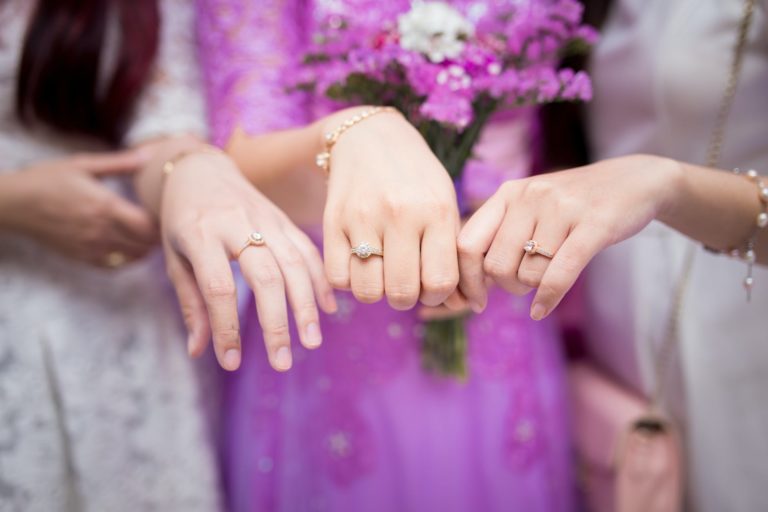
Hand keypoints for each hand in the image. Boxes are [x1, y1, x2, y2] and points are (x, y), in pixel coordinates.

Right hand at [0, 150, 157, 265]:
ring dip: (146, 247)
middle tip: (161, 223)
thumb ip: (119, 162)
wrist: (14, 203)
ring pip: (134, 257)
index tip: (165, 210)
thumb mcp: (83, 164)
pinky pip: (115, 265)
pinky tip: (129, 245)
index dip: (162, 220)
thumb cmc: (47, 179)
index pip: (148, 225)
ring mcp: (92, 247)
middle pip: (146, 243)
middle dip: (158, 235)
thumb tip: (148, 154)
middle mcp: (101, 231)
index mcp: (105, 206)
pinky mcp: (82, 257)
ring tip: (147, 233)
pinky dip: (128, 258)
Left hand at [160, 151, 336, 371]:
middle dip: (277, 323)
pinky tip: (328, 308)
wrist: (201, 171)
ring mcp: (266, 218)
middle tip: (283, 362)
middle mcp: (236, 224)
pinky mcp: (284, 218)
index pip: (218, 287)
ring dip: (306, 305)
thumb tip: (199, 351)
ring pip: (294, 263)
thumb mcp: (175, 258)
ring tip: (312, 341)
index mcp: (200, 234)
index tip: (231, 362)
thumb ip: (190, 303)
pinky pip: (308, 249)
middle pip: (266, 276)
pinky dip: (320, 279)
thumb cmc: (182, 220)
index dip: (226, 327)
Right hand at [322, 109, 460, 309]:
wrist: (371, 136)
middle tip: (405, 279)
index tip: (431, 283)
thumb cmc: (417, 179)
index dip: (437, 295)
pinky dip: (349, 281)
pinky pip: (338, 279)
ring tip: (381, 271)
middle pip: (402, 293)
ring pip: (368, 292)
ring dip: (376, 291)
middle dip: (406, 297)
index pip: (440, 282)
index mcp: (437, 211)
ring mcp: (363, 217)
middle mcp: (401, 214)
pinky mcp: (333, 220)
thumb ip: (454, 253)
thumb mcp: (444, 204)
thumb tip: (467, 305)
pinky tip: (359, 263)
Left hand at [457, 154, 680, 318]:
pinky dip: (547, 298)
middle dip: (508, 286)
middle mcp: (529, 197)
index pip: (467, 243)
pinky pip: (559, 274)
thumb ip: (501, 235)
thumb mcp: (531, 207)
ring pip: (528, 274)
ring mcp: (561, 209)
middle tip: (524, 284)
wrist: (635, 181)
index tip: (476, 301)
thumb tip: (474, 282)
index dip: (467, 279)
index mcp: (508, 194)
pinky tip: (541, 310)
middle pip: (496, 265)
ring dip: (535, 287)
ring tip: (548, 276)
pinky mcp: (593, 225)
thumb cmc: (573, 205)